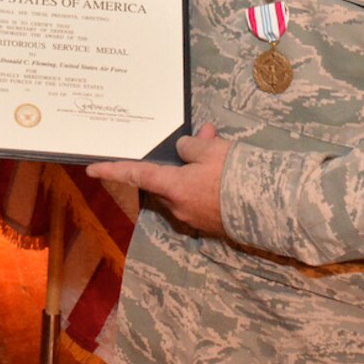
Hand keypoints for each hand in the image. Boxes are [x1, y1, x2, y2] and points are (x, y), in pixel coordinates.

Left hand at [86, 123, 229, 235]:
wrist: (271, 207)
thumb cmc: (235, 175)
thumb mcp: (211, 150)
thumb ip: (192, 147)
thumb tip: (185, 149)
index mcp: (174, 188)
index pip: (136, 174)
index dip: (113, 170)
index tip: (91, 169)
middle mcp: (180, 207)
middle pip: (167, 181)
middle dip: (178, 162)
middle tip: (203, 139)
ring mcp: (197, 219)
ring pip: (187, 188)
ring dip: (197, 170)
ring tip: (220, 149)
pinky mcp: (215, 225)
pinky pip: (203, 199)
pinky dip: (209, 183)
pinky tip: (228, 171)